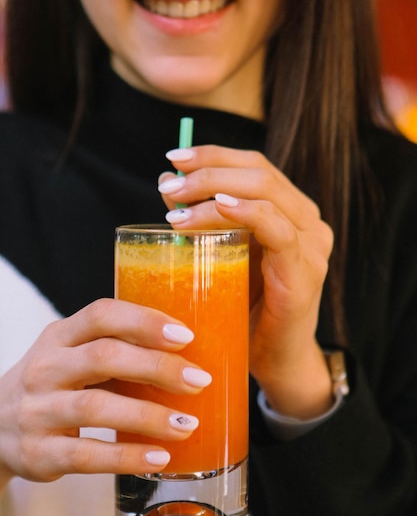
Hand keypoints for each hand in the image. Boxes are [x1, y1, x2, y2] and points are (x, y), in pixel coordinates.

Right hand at [0, 299, 210, 484]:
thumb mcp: (72, 354)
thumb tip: (188, 355)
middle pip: (104, 357)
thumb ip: (115, 348)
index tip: (185, 336)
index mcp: (59, 336)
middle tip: (199, 381)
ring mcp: (38, 411)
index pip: (101, 315)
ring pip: (96, 407)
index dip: (144, 321)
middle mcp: (45, 368)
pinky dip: (127, 456)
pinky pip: (87, 455)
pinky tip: (159, 457)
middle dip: (157, 367)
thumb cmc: (54, 384)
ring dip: (148, 416)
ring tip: (187, 425)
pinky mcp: (39, 453)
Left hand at [159, 145, 333, 417]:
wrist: (274, 361)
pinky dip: (245, 212)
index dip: (214, 155)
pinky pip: (276, 228)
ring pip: (265, 191)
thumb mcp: (223, 256)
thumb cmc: (245, 309)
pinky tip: (217, 206)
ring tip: (175, 206)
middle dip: (208, 169)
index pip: (253, 165)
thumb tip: (168, 186)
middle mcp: (307, 221)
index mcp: (289, 212)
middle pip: (259, 171)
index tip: (173, 159)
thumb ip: (205, 221)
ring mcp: (311, 244)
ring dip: (215, 189)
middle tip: (168, 186)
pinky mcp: (305, 271)